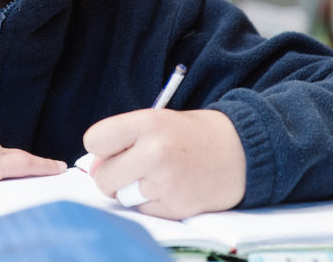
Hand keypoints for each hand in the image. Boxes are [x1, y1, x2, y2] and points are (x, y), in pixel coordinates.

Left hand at [83, 109, 245, 219]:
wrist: (241, 151)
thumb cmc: (191, 135)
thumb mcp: (157, 121)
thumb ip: (123, 140)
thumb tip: (92, 170)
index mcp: (148, 123)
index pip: (94, 140)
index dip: (101, 147)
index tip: (114, 148)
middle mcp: (155, 152)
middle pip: (103, 177)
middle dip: (112, 176)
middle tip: (134, 166)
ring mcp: (165, 182)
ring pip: (121, 197)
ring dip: (133, 191)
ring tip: (159, 175)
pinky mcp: (176, 207)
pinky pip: (143, 211)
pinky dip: (152, 202)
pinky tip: (173, 187)